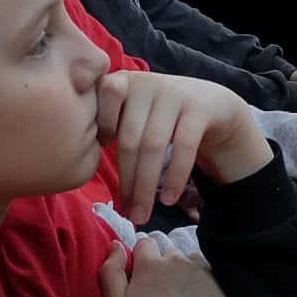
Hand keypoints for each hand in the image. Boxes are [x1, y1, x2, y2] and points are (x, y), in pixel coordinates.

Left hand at [96, 71, 271, 223]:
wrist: (215, 106)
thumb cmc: (164, 118)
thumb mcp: (136, 113)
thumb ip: (113, 127)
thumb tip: (81, 167)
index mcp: (124, 82)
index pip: (104, 98)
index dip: (100, 128)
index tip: (99, 154)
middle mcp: (148, 83)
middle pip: (129, 138)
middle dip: (127, 181)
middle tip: (127, 215)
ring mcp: (175, 93)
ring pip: (152, 146)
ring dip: (145, 186)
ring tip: (142, 215)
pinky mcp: (199, 107)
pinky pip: (183, 147)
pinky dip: (173, 177)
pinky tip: (167, 199)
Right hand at [99, 238, 232, 296]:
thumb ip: (110, 272)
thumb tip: (116, 244)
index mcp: (150, 264)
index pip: (145, 244)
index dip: (141, 260)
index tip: (142, 280)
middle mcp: (177, 261)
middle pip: (168, 253)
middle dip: (163, 266)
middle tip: (161, 294)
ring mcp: (201, 273)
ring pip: (190, 262)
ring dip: (183, 272)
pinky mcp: (219, 287)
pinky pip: (209, 275)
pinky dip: (202, 283)